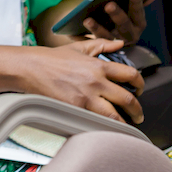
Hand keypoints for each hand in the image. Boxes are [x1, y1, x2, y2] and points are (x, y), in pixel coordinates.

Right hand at [21, 39, 143, 123]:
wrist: (30, 68)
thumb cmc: (52, 58)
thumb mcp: (78, 47)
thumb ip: (102, 45)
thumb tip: (120, 43)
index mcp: (98, 65)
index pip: (130, 74)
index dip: (140, 83)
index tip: (140, 89)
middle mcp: (96, 82)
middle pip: (127, 99)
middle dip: (137, 110)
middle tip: (139, 115)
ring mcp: (86, 97)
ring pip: (114, 115)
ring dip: (124, 122)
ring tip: (127, 125)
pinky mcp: (75, 108)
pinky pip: (96, 121)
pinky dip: (104, 126)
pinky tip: (108, 128)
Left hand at [82, 0, 155, 44]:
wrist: (112, 43)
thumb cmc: (122, 20)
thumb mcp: (132, 13)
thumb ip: (140, 3)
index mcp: (138, 25)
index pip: (138, 14)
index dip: (137, 4)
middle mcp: (129, 36)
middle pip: (124, 26)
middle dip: (117, 15)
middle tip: (109, 5)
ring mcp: (115, 43)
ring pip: (106, 37)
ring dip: (97, 28)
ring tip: (87, 19)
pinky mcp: (101, 48)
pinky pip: (93, 42)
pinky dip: (83, 36)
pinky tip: (76, 28)